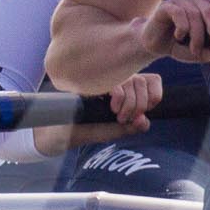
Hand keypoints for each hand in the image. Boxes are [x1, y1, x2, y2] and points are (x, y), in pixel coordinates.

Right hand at [40, 72, 159, 152]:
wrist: (56, 131)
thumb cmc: (82, 129)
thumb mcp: (109, 131)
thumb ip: (128, 128)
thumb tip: (145, 121)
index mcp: (121, 90)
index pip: (150, 80)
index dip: (153, 93)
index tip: (146, 110)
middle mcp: (114, 80)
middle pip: (142, 80)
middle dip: (140, 103)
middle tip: (126, 118)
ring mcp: (103, 78)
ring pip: (132, 80)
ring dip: (130, 102)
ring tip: (117, 115)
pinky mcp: (92, 79)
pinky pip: (117, 81)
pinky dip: (120, 95)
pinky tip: (112, 106)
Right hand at [139, 0, 209, 64]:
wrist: (154, 44)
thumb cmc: (179, 45)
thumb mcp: (199, 53)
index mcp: (208, 8)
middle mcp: (196, 0)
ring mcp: (181, 0)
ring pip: (195, 15)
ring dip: (197, 37)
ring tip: (194, 49)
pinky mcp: (167, 5)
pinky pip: (179, 13)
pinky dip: (182, 28)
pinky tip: (178, 36)